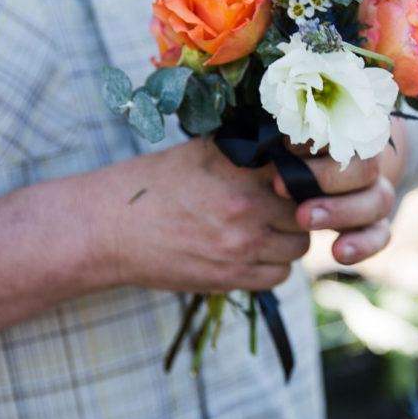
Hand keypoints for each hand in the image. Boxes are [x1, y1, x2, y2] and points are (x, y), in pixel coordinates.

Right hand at [87, 140, 310, 293]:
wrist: (108, 228)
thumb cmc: (153, 183)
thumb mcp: (201, 151)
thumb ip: (246, 148)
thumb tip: (286, 140)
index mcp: (242, 167)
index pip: (304, 167)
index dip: (309, 171)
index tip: (302, 172)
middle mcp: (247, 205)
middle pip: (309, 209)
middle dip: (304, 205)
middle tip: (289, 201)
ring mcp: (241, 245)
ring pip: (299, 246)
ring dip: (291, 237)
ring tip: (271, 228)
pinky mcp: (230, 278)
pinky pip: (279, 276)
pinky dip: (274, 265)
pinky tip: (256, 252)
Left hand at [275, 117, 407, 265]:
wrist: (302, 182)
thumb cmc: (286, 160)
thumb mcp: (283, 148)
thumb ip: (283, 143)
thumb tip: (271, 140)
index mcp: (348, 136)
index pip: (346, 131)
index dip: (318, 140)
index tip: (285, 147)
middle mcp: (367, 164)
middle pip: (366, 167)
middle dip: (325, 178)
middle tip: (280, 187)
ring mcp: (374, 194)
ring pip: (378, 200)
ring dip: (342, 211)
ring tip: (303, 219)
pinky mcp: (374, 224)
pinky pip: (380, 235)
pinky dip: (362, 245)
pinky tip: (337, 252)